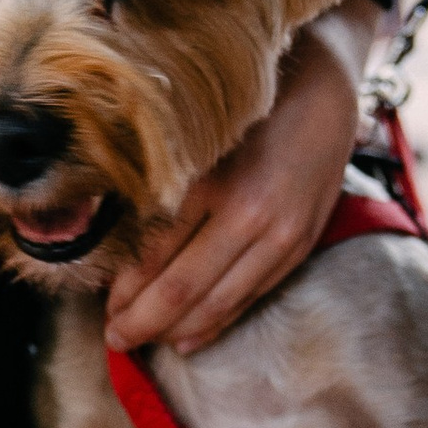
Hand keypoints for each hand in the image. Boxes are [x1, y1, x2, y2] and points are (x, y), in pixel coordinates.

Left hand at [106, 28, 361, 357]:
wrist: (324, 87)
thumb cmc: (248, 105)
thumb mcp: (195, 135)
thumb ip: (162, 185)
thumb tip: (118, 242)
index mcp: (211, 181)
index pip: (153, 255)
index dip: (123, 289)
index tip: (103, 307)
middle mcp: (247, 214)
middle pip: (181, 289)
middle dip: (141, 321)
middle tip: (114, 337)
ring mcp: (279, 235)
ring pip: (217, 303)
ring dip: (174, 330)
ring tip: (144, 340)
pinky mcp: (299, 246)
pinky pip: (251, 297)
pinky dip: (217, 322)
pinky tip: (190, 338)